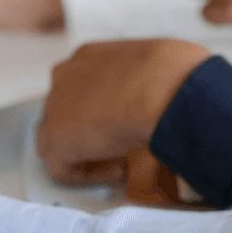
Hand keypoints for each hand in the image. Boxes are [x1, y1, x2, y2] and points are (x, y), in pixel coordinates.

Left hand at [37, 39, 210, 184]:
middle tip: (122, 144)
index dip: (103, 109)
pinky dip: (89, 175)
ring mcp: (55, 108)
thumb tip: (165, 96)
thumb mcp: (163, 65)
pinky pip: (63, 167)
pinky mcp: (57, 140)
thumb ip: (149, 79)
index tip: (129, 121)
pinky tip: (118, 172)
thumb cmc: (176, 73)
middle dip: (90, 131)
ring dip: (87, 154)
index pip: (83, 87)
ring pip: (59, 140)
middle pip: (66, 113)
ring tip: (121, 161)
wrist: (165, 88)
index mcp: (87, 57)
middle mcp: (64, 77)